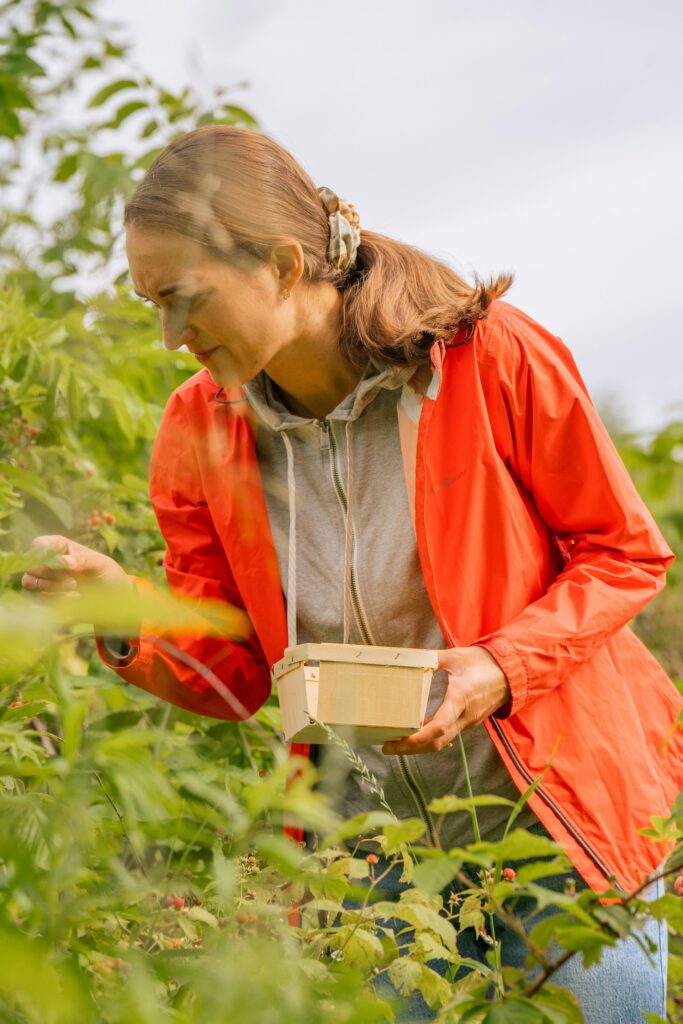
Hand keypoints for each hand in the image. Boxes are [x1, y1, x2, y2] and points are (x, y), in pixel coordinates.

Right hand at [21, 534, 130, 598]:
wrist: (113, 597)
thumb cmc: (107, 573)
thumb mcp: (101, 564)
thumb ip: (83, 561)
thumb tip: (65, 562)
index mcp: (60, 546)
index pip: (39, 544)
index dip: (42, 553)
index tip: (58, 564)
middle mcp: (49, 561)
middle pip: (32, 565)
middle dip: (51, 574)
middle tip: (73, 582)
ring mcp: (45, 579)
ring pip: (30, 582)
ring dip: (51, 587)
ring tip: (75, 590)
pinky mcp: (47, 596)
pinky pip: (40, 598)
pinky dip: (56, 600)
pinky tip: (76, 599)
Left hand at [381, 646, 509, 755]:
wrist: (510, 673)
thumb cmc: (483, 663)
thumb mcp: (456, 656)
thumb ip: (432, 658)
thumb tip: (409, 658)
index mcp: (461, 698)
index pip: (440, 726)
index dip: (419, 737)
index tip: (399, 740)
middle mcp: (465, 715)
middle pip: (437, 741)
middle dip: (411, 748)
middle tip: (387, 747)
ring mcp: (468, 722)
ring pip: (442, 742)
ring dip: (419, 747)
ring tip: (396, 745)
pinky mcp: (468, 722)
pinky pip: (448, 737)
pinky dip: (431, 741)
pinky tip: (416, 740)